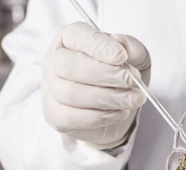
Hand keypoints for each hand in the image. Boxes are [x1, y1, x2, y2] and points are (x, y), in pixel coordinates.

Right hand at [42, 22, 150, 147]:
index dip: (100, 46)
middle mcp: (54, 61)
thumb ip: (131, 47)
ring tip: (132, 99)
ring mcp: (51, 89)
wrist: (116, 108)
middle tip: (132, 81)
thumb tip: (121, 43)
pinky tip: (119, 113)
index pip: (77, 36)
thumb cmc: (120, 76)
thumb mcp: (135, 57)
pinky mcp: (55, 115)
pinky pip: (71, 117)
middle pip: (70, 66)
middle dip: (105, 75)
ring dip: (108, 98)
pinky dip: (99, 117)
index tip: (122, 57)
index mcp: (70, 38)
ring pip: (71, 94)